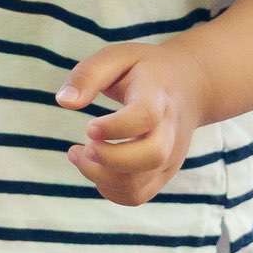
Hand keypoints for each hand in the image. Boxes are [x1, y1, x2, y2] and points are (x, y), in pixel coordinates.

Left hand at [57, 39, 204, 205]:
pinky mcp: (162, 173)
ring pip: (139, 184)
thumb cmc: (144, 70)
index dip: (115, 127)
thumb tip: (63, 101)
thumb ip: (88, 75)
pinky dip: (108, 189)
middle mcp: (169, 131)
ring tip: (80, 153)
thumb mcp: (117, 57)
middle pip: (151, 157)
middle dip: (109, 158)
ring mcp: (169, 156)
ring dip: (100, 176)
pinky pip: (136, 196)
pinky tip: (95, 166)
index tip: (89, 127)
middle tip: (85, 144)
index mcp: (157, 96)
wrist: (189, 86)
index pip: (145, 117)